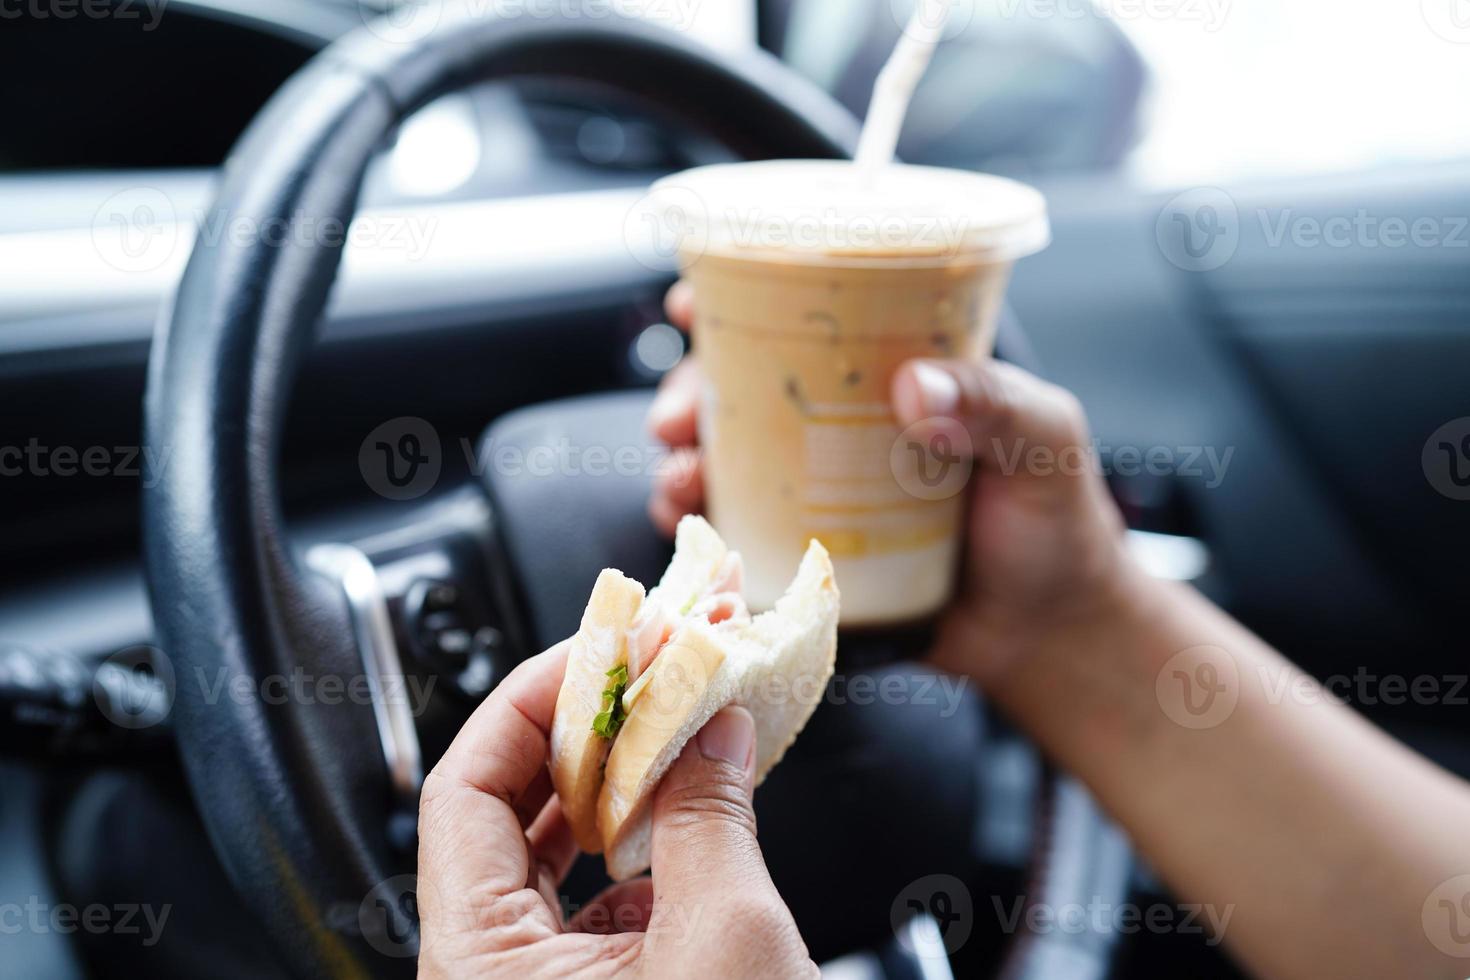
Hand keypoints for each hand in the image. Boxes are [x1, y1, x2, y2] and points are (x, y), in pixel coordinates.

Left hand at [416, 642, 815, 978]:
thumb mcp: (725, 938)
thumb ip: (709, 812)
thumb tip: (712, 723)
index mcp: (478, 967)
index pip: (462, 790)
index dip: (529, 702)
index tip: (601, 652)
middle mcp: (489, 978)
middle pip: (502, 812)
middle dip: (581, 731)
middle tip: (645, 672)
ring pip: (548, 854)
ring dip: (613, 782)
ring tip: (671, 726)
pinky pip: (590, 898)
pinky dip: (639, 843)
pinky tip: (688, 814)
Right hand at [645, 281, 1140, 685]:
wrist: (1051, 633)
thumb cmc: (1057, 524)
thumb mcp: (1045, 443)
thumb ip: (996, 403)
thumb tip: (915, 387)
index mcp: (893, 374)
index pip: (808, 317)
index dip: (737, 297)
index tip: (689, 304)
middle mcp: (844, 427)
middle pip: (741, 388)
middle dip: (687, 392)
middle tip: (674, 418)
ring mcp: (821, 492)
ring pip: (725, 459)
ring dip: (682, 462)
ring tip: (679, 480)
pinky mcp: (811, 556)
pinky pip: (738, 533)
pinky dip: (702, 528)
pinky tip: (691, 529)